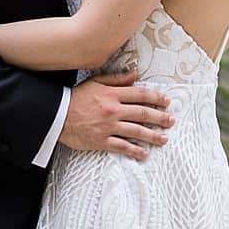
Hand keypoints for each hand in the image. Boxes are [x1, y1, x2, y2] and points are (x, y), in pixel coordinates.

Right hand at [58, 72, 172, 159]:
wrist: (57, 115)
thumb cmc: (76, 97)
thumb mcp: (96, 82)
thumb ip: (117, 79)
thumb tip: (135, 75)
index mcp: (112, 95)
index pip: (140, 95)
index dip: (156, 98)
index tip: (167, 101)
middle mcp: (113, 110)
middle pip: (142, 114)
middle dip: (160, 117)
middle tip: (171, 121)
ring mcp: (108, 127)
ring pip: (136, 131)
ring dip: (152, 135)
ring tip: (164, 138)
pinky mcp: (101, 141)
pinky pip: (122, 147)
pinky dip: (134, 151)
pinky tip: (144, 154)